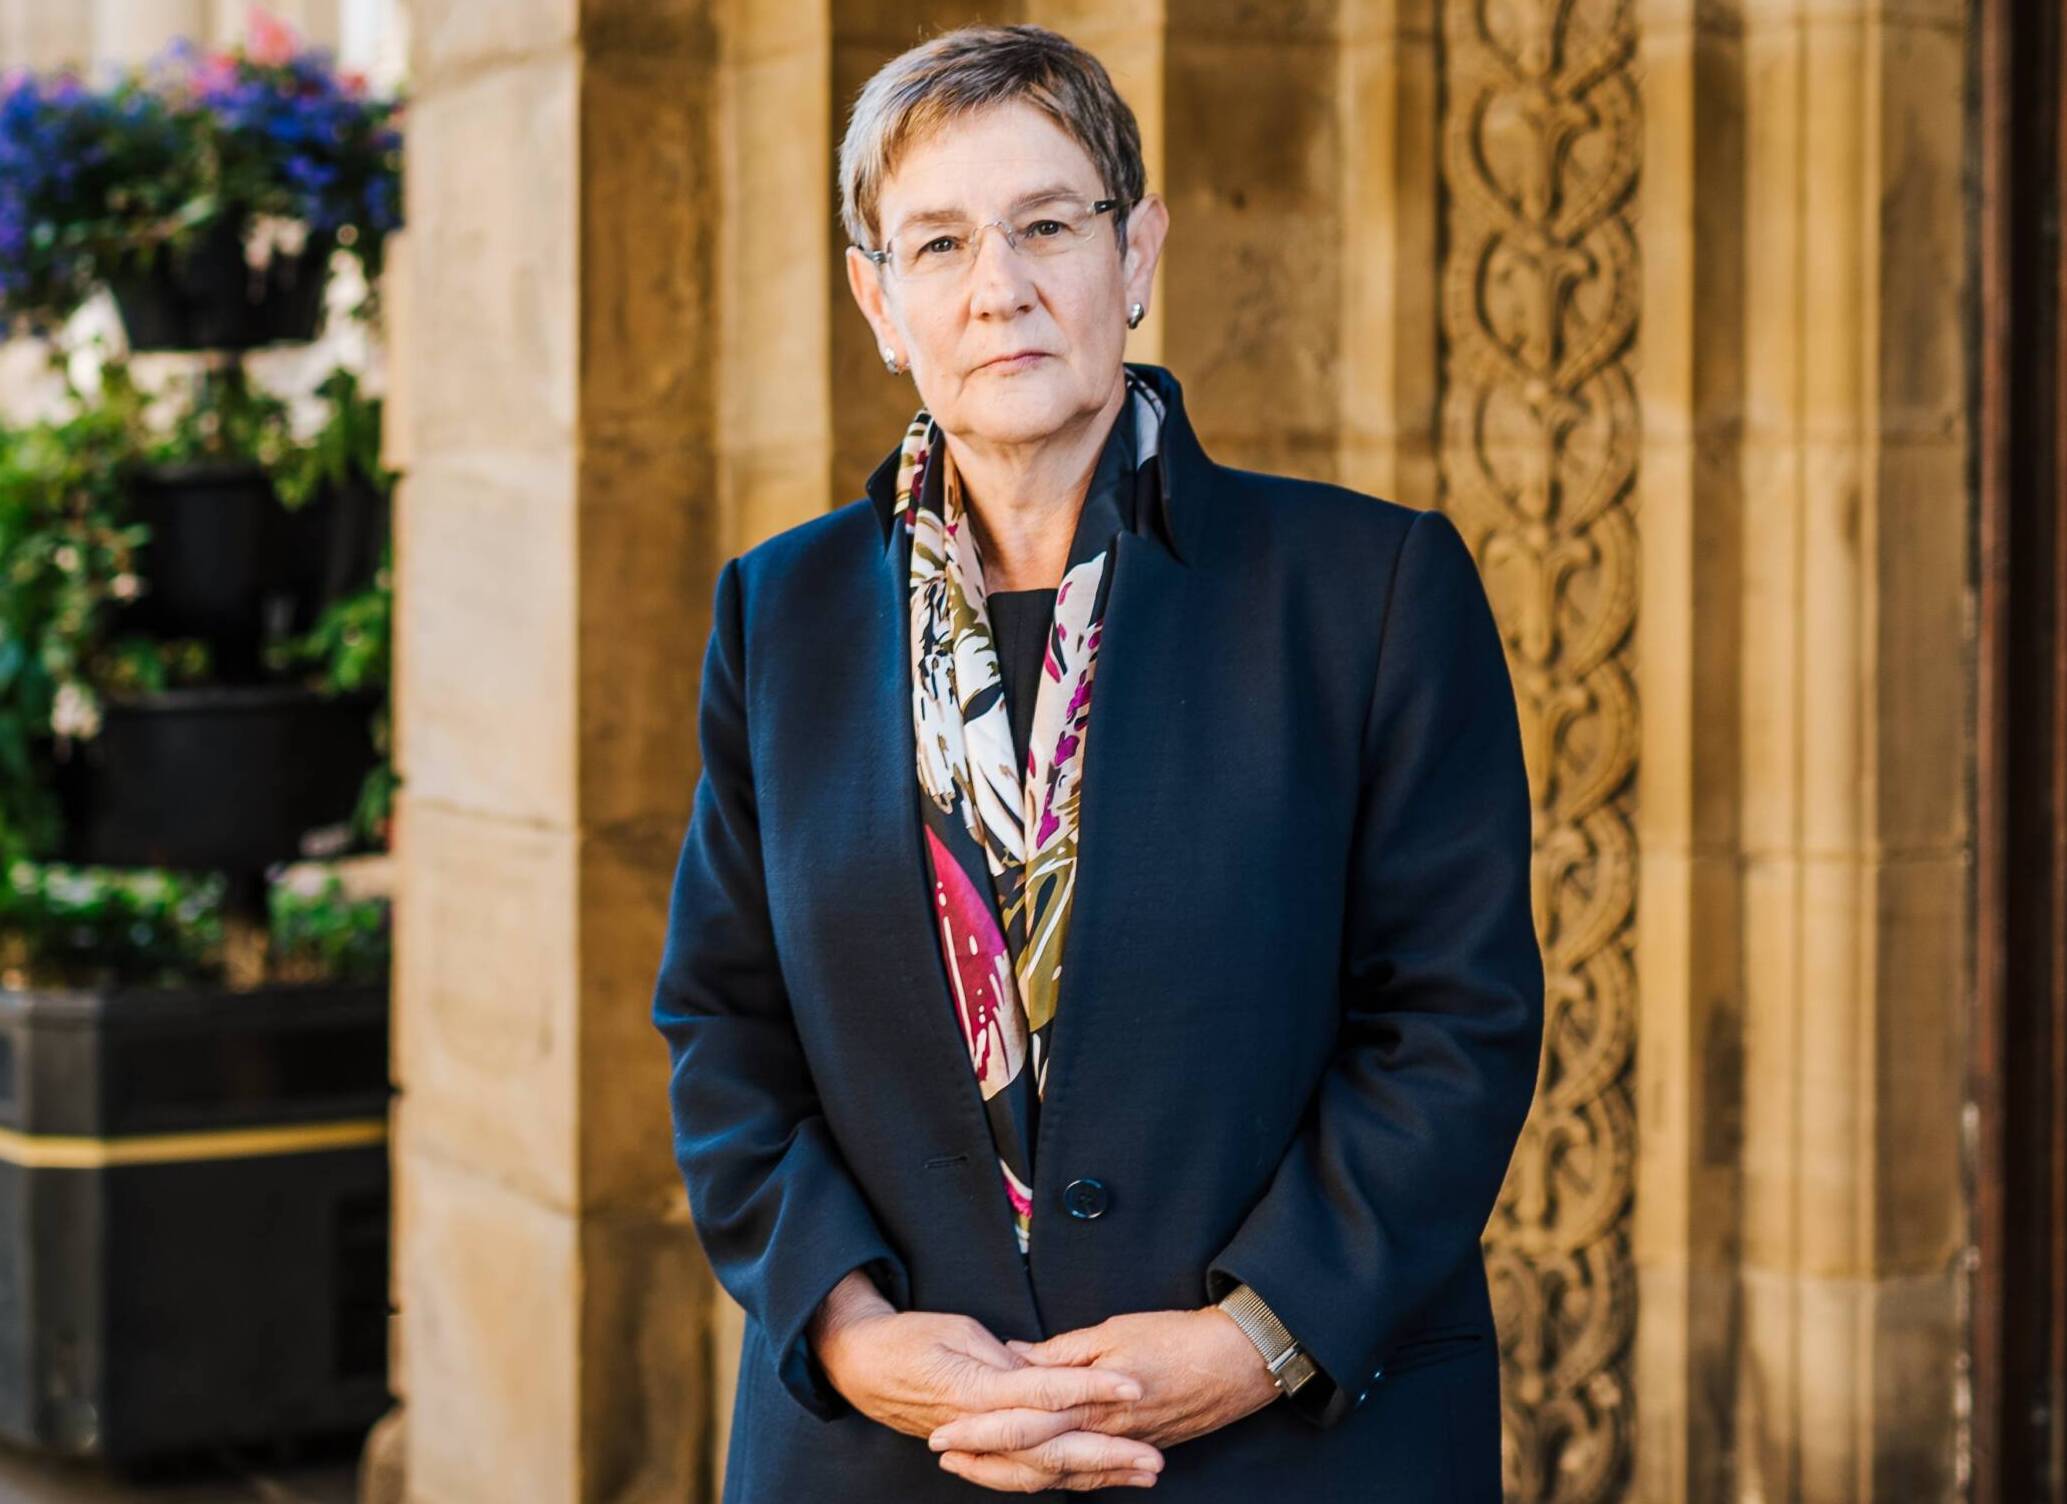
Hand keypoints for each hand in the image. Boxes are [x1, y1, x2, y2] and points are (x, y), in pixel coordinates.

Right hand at [807, 1270, 1165, 1491]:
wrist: (860, 1365)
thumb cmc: (908, 1338)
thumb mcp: (960, 1331)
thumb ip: (1007, 1358)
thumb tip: (1046, 1371)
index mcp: (978, 1390)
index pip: (1046, 1393)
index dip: (1092, 1390)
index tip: (1133, 1386)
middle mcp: (982, 1427)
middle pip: (1054, 1448)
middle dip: (1108, 1456)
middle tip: (1153, 1459)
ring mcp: (980, 1447)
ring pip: (1045, 1471)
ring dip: (1096, 1475)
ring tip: (1141, 1473)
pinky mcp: (981, 1453)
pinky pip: (1026, 1475)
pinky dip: (1064, 1480)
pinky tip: (1098, 1481)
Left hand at [925, 1307, 1281, 1484]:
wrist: (1238, 1362)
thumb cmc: (1177, 1338)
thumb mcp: (1113, 1332)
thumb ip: (1062, 1353)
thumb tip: (1017, 1357)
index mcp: (1089, 1402)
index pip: (1021, 1422)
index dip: (980, 1430)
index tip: (943, 1432)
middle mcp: (1099, 1434)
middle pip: (1031, 1457)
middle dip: (984, 1460)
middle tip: (944, 1457)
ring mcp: (1118, 1448)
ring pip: (1055, 1473)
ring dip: (1011, 1474)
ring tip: (973, 1470)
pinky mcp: (1135, 1449)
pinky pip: (1086, 1475)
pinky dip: (1056, 1478)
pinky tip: (1037, 1477)